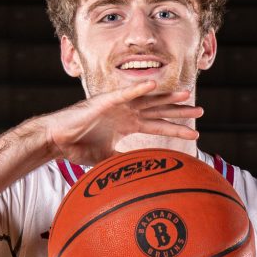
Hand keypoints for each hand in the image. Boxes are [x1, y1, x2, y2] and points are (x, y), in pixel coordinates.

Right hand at [45, 80, 201, 168]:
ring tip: (186, 94)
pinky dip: (138, 89)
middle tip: (201, 111)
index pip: (157, 125)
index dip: (176, 128)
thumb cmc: (77, 147)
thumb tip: (137, 171)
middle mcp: (126, 112)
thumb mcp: (107, 158)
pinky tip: (154, 85)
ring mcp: (117, 105)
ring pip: (147, 99)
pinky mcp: (104, 101)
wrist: (56, 140)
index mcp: (127, 124)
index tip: (195, 133)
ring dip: (166, 96)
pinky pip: (124, 93)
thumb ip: (123, 160)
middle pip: (158, 110)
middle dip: (179, 110)